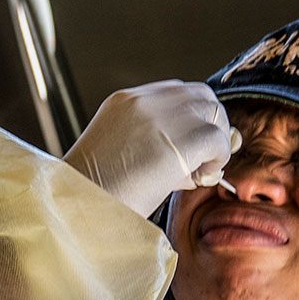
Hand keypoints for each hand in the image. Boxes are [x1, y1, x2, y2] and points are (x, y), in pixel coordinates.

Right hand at [63, 81, 237, 217]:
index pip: (175, 93)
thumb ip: (157, 146)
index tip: (192, 144)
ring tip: (201, 169)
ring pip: (213, 113)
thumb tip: (197, 161)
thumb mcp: (121, 156)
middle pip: (200, 95)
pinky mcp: (180, 137)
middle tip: (205, 157)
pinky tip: (202, 176)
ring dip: (215, 141)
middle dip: (209, 124)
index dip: (191, 118)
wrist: (80, 206)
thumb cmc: (95, 193)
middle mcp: (144, 101)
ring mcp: (162, 115)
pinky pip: (218, 139)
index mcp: (125, 101)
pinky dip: (218, 158)